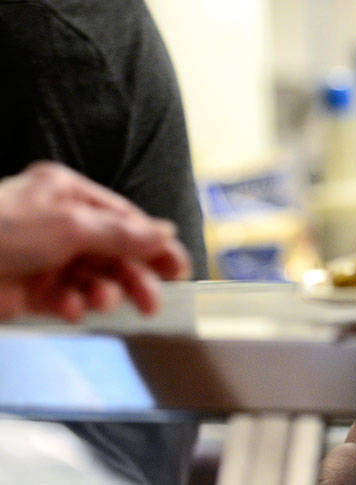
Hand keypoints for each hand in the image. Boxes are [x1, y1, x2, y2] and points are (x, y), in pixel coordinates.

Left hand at [0, 161, 191, 320]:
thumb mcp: (70, 226)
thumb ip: (122, 233)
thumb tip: (165, 231)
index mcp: (67, 194)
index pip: (123, 219)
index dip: (152, 243)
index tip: (177, 268)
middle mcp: (58, 224)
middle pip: (112, 252)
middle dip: (132, 276)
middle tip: (152, 301)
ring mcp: (44, 258)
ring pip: (93, 279)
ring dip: (103, 294)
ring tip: (103, 304)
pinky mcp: (29, 291)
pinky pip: (66, 299)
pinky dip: (73, 306)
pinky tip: (71, 310)